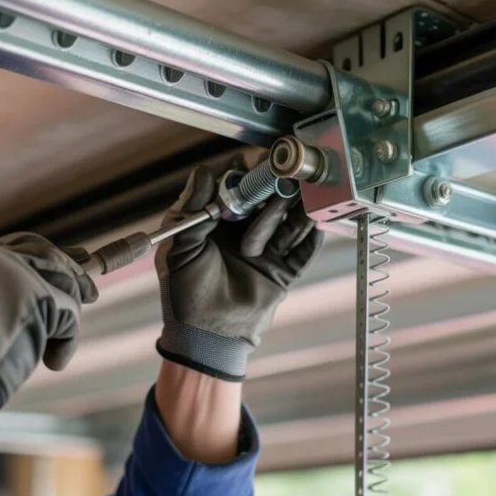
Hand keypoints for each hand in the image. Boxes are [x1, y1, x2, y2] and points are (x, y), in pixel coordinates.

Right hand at [0, 233, 97, 439]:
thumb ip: (12, 291)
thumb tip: (58, 286)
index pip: (26, 243)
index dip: (54, 252)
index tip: (78, 257)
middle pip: (53, 259)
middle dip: (75, 278)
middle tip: (91, 293)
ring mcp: (20, 274)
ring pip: (65, 286)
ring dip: (65, 321)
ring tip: (50, 349)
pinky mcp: (40, 296)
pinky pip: (69, 314)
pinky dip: (66, 342)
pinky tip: (54, 361)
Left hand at [155, 166, 322, 380]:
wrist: (205, 336)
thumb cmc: (184, 292)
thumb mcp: (180, 246)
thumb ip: (193, 210)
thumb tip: (202, 172)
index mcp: (217, 221)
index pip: (236, 187)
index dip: (246, 171)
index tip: (256, 160)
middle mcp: (244, 231)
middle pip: (267, 199)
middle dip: (276, 186)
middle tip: (285, 173)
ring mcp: (267, 250)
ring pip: (288, 221)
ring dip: (294, 208)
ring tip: (299, 194)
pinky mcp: (283, 270)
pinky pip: (304, 250)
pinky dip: (311, 235)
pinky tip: (315, 221)